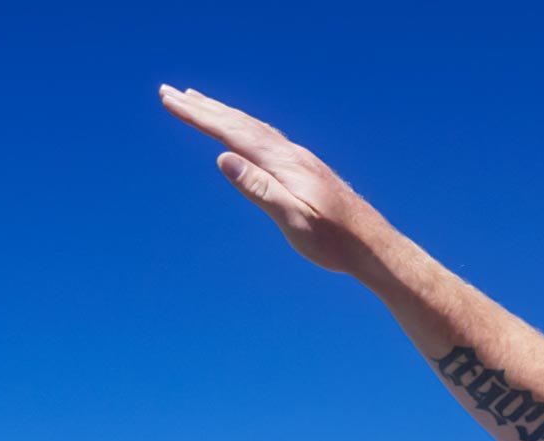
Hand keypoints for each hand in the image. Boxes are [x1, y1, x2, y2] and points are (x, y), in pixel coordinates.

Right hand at [160, 85, 387, 279]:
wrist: (374, 247)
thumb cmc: (334, 242)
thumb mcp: (294, 221)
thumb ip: (260, 190)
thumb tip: (223, 157)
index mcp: (284, 164)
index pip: (232, 132)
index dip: (199, 116)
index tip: (169, 100)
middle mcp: (292, 154)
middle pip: (240, 123)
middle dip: (203, 107)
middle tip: (169, 92)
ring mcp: (301, 159)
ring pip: (254, 127)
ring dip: (223, 112)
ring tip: (198, 101)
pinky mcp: (307, 168)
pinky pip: (267, 137)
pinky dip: (245, 126)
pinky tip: (243, 129)